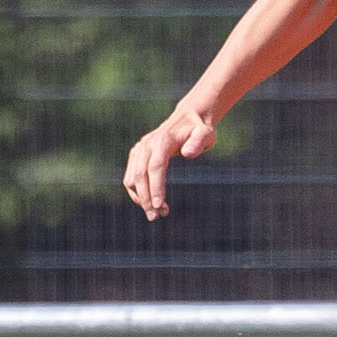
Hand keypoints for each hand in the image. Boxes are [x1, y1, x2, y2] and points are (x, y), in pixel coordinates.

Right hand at [123, 104, 220, 221]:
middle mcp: (147, 144)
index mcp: (163, 140)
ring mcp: (140, 149)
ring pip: (131, 178)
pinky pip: (130, 177)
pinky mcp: (136, 155)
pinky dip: (137, 192)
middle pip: (140, 175)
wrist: (187, 119)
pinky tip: (150, 203)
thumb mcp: (206, 134)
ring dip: (140, 198)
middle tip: (155, 217)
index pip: (155, 167)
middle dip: (146, 198)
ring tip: (157, 213)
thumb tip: (188, 153)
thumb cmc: (199, 130)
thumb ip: (199, 141)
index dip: (156, 187)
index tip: (160, 206)